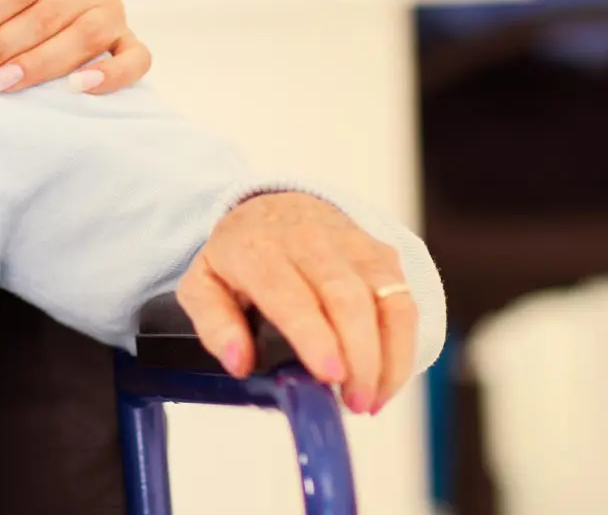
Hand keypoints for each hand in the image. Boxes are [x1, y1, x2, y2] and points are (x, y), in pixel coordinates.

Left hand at [177, 193, 419, 415]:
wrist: (271, 206)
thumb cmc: (239, 255)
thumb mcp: (203, 284)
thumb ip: (214, 325)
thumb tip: (239, 362)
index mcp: (258, 247)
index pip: (290, 292)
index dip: (313, 335)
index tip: (329, 374)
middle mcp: (310, 239)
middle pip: (346, 297)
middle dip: (359, 355)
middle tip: (354, 402)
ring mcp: (352, 245)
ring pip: (386, 299)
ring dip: (388, 356)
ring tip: (371, 400)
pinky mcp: (382, 255)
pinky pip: (404, 301)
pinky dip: (402, 346)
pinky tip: (387, 379)